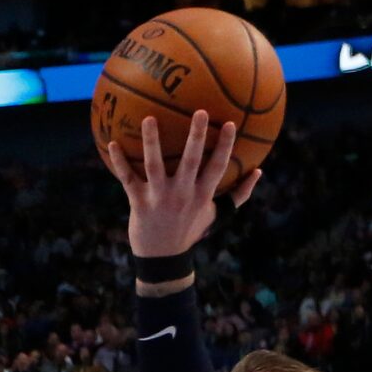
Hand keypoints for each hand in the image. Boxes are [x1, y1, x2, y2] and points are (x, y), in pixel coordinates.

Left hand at [104, 110, 262, 264]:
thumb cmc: (190, 231)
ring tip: (149, 118)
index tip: (230, 123)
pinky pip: (127, 178)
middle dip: (196, 136)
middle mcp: (181, 194)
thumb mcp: (216, 215)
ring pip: (154, 165)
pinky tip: (113, 142)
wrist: (163, 259)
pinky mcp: (138, 202)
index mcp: (201, 195)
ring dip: (151, 142)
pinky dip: (119, 162)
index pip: (217, 167)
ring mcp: (159, 198)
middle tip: (201, 111)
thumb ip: (238, 195)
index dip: (225, 145)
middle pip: (191, 161)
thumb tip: (259, 172)